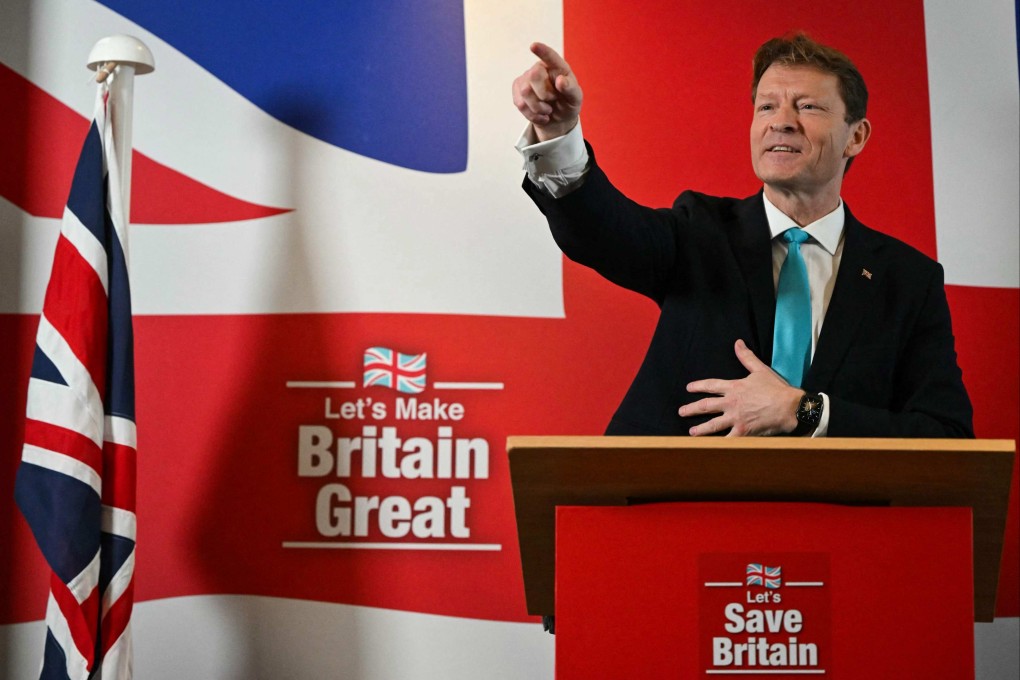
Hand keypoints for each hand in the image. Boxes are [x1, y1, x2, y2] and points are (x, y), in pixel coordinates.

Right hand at [512, 42, 582, 141]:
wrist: (557, 118)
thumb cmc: (567, 104)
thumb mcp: (575, 99)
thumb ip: (571, 89)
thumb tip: (561, 80)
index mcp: (557, 66)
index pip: (550, 56)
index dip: (542, 51)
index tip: (533, 46)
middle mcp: (540, 68)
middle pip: (533, 76)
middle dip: (544, 95)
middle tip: (553, 100)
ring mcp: (526, 78)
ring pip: (525, 92)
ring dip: (538, 108)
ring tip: (547, 110)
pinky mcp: (517, 90)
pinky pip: (520, 103)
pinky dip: (532, 114)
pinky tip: (540, 114)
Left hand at [678, 339, 803, 436]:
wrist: (790, 407)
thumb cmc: (776, 389)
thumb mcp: (760, 370)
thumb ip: (746, 357)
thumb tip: (737, 343)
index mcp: (734, 388)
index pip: (711, 385)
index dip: (698, 386)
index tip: (689, 388)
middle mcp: (731, 403)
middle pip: (706, 406)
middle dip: (692, 409)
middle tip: (681, 412)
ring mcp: (735, 418)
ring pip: (713, 425)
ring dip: (700, 429)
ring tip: (691, 432)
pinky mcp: (743, 431)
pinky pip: (728, 439)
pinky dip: (719, 444)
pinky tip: (710, 448)